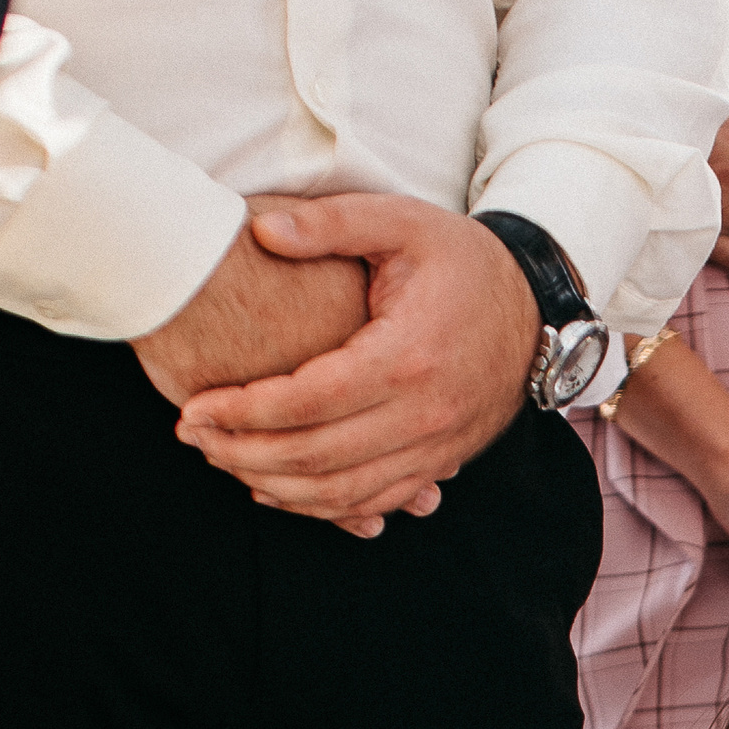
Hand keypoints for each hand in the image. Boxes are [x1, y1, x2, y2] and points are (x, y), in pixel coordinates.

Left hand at [173, 194, 540, 538]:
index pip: (307, 401)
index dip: (243, 411)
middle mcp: (424, 413)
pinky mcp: (441, 464)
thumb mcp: (403, 221)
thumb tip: (260, 230)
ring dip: (275, 486)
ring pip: (342, 492)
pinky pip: (374, 501)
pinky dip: (321, 507)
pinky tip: (275, 490)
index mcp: (406, 355)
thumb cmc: (463, 262)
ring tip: (222, 462)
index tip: (194, 407)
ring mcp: (437, 447)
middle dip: (243, 453)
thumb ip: (329, 222)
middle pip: (316, 456)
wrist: (536, 311)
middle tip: (192, 437)